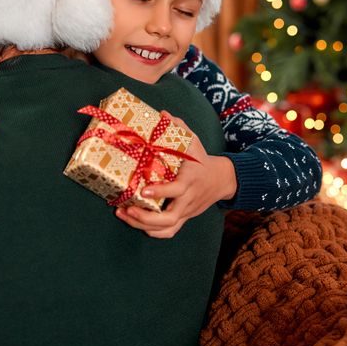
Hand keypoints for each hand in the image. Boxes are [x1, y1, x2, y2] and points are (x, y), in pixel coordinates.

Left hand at [114, 111, 236, 238]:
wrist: (223, 179)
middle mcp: (189, 198)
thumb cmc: (202, 159)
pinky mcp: (185, 217)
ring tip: (124, 215)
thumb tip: (161, 113)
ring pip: (168, 227)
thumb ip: (177, 127)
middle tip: (126, 209)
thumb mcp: (193, 140)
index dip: (160, 191)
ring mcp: (187, 211)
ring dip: (144, 226)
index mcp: (191, 179)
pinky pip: (170, 231)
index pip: (177, 189)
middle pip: (170, 217)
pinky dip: (154, 232)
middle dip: (145, 217)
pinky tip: (137, 224)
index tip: (143, 189)